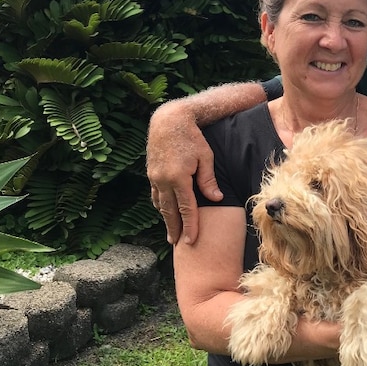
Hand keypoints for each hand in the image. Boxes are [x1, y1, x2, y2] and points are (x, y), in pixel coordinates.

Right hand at [147, 100, 221, 244]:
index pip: (186, 208)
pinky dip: (160, 205)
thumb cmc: (192, 137)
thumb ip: (208, 180)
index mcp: (179, 178)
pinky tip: (164, 211)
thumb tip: (216, 199)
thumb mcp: (205, 157)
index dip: (190, 226)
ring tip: (170, 232)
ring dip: (165, 219)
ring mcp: (154, 177)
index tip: (192, 240)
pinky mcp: (151, 172)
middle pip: (169, 211)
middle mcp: (163, 180)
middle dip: (174, 229)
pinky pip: (155, 194)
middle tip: (177, 244)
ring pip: (160, 204)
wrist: (168, 121)